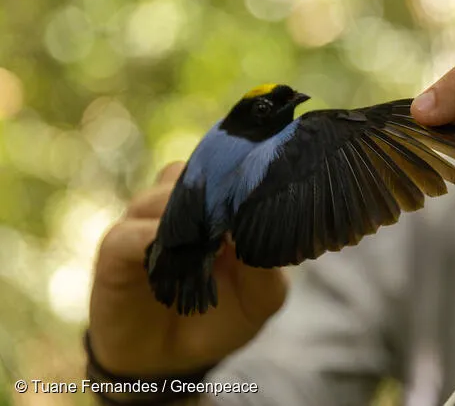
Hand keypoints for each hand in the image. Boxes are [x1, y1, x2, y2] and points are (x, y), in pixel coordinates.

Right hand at [88, 162, 287, 374]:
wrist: (172, 361)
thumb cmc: (223, 317)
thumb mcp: (261, 296)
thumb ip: (265, 261)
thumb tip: (251, 226)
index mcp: (220, 206)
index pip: (233, 168)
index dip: (246, 177)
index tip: (261, 192)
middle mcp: (182, 205)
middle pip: (198, 170)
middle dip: (220, 190)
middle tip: (238, 217)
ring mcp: (145, 222)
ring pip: (163, 194)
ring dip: (189, 216)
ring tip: (211, 247)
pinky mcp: (114, 250)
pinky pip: (129, 233)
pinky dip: (152, 238)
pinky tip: (174, 256)